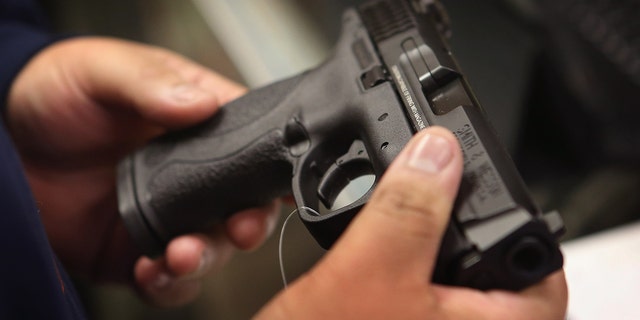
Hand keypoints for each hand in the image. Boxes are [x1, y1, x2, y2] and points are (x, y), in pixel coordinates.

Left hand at [7, 37, 279, 305]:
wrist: (6, 142)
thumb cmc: (60, 92)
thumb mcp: (104, 71)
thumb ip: (149, 83)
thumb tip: (199, 102)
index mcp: (200, 124)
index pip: (254, 144)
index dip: (272, 168)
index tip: (278, 188)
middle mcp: (195, 174)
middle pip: (245, 204)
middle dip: (249, 223)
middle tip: (240, 228)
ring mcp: (171, 214)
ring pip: (213, 248)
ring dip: (207, 257)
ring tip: (181, 254)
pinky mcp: (140, 248)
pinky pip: (168, 278)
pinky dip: (167, 283)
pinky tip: (150, 270)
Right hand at [256, 127, 567, 318]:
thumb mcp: (368, 271)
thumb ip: (407, 210)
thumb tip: (437, 153)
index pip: (541, 272)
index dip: (515, 219)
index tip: (482, 188)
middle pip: (492, 270)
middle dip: (459, 227)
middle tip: (435, 197)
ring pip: (451, 280)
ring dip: (426, 245)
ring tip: (403, 222)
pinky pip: (421, 294)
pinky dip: (405, 265)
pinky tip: (379, 253)